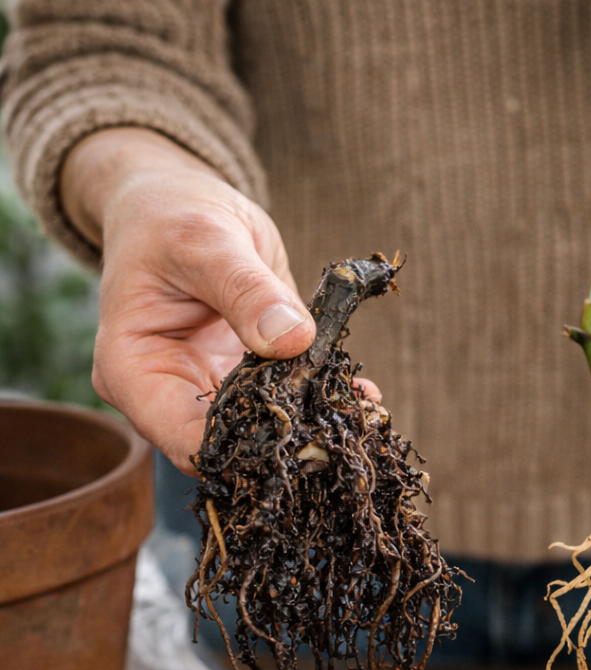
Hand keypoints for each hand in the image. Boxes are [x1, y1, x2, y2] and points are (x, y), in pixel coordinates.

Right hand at [61, 128, 380, 473]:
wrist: (182, 209)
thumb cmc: (173, 220)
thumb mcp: (206, 242)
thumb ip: (246, 290)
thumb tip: (292, 340)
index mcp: (132, 374)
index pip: (184, 440)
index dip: (243, 447)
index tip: (301, 431)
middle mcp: (170, 397)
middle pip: (228, 446)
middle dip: (287, 442)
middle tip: (349, 427)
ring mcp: (212, 393)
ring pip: (264, 432)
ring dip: (313, 425)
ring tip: (365, 413)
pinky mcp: (251, 383)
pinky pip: (288, 403)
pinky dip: (324, 399)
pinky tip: (363, 395)